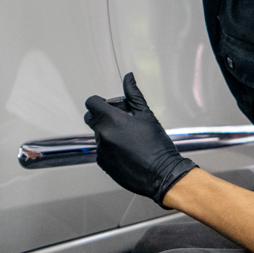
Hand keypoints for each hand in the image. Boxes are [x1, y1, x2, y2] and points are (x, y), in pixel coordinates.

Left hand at [82, 74, 195, 204]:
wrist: (163, 174)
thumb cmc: (158, 146)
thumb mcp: (146, 115)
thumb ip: (133, 95)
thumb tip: (128, 78)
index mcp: (111, 120)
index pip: (91, 102)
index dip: (100, 102)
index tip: (110, 106)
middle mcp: (102, 134)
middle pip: (91, 118)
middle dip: (102, 116)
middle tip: (121, 121)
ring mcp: (100, 150)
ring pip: (98, 135)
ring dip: (108, 133)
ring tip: (129, 139)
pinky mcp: (102, 163)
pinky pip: (101, 150)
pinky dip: (110, 148)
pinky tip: (127, 152)